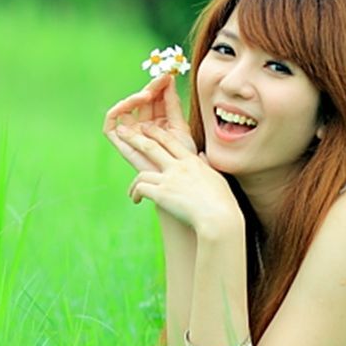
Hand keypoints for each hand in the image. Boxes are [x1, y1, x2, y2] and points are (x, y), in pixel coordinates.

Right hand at [103, 73, 192, 172]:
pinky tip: (132, 102)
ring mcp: (131, 134)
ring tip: (148, 94)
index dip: (159, 86)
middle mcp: (143, 126)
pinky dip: (116, 111)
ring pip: (126, 109)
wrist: (179, 181)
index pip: (155, 98)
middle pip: (141, 101)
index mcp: (158, 122)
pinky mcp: (120, 143)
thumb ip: (172, 103)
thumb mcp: (179, 125)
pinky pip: (110, 125)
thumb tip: (168, 78)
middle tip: (160, 79)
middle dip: (150, 88)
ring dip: (134, 98)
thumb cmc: (182, 158)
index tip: (168, 76)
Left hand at [118, 122, 242, 236]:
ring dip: (134, 183)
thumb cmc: (223, 202)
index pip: (170, 141)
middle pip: (151, 147)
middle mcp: (179, 167)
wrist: (219, 218)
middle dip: (134, 138)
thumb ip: (206, 166)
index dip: (156, 133)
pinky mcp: (162, 194)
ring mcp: (169, 180)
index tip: (146, 127)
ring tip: (131, 191)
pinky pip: (141, 189)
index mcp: (192, 162)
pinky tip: (136, 200)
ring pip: (141, 173)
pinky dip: (136, 194)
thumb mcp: (217, 178)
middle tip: (122, 133)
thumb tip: (202, 156)